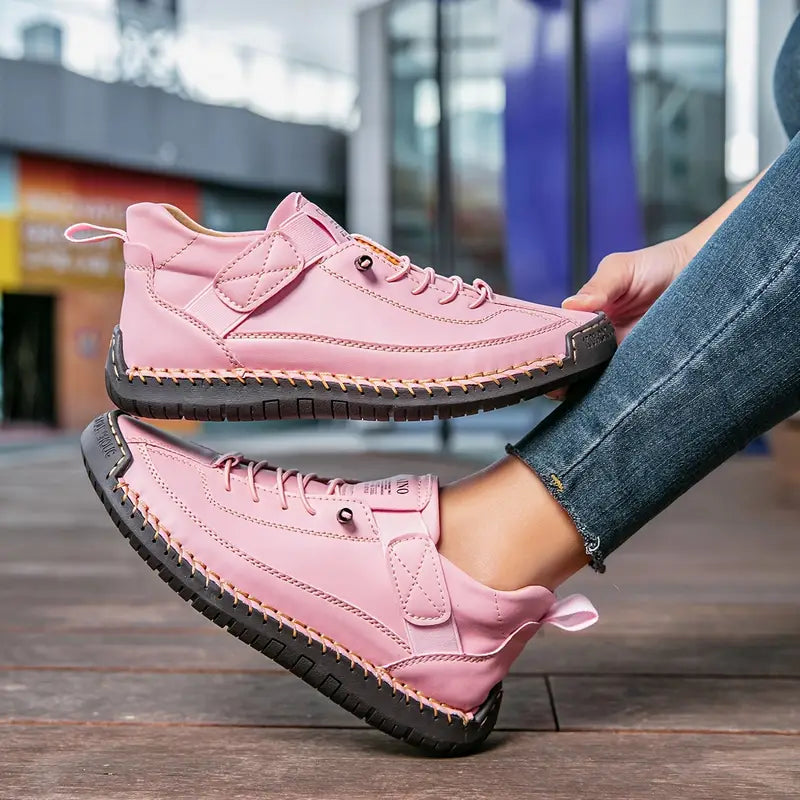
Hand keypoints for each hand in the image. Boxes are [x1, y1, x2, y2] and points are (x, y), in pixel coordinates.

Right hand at [545, 236, 690, 399]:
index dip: (548, 350)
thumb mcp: (620, 268)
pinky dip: (614, 389)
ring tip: (570, 392)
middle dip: (562, 375)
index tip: (540, 361)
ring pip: (595, 377)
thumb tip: (568, 304)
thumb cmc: (658, 264)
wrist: (705, 273)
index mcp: (587, 315)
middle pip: (573, 363)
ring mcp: (621, 354)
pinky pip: (624, 382)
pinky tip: (605, 394)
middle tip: (554, 384)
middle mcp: (600, 338)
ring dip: (585, 384)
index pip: (559, 337)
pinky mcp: (643, 366)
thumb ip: (597, 286)